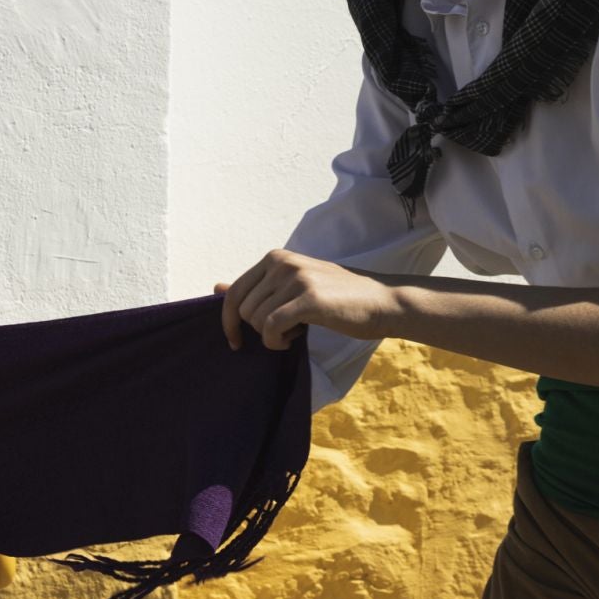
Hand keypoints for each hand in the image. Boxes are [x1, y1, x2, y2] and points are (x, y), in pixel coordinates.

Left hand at [218, 249, 400, 349]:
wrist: (383, 301)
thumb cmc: (338, 297)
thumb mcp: (294, 285)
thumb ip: (257, 287)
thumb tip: (216, 288)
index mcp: (275, 257)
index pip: (234, 293)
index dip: (228, 322)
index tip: (236, 341)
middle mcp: (282, 263)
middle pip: (244, 310)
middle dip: (260, 330)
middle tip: (287, 330)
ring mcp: (296, 278)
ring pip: (257, 321)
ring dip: (274, 336)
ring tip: (299, 329)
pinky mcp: (309, 298)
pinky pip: (272, 328)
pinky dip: (278, 342)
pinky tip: (295, 338)